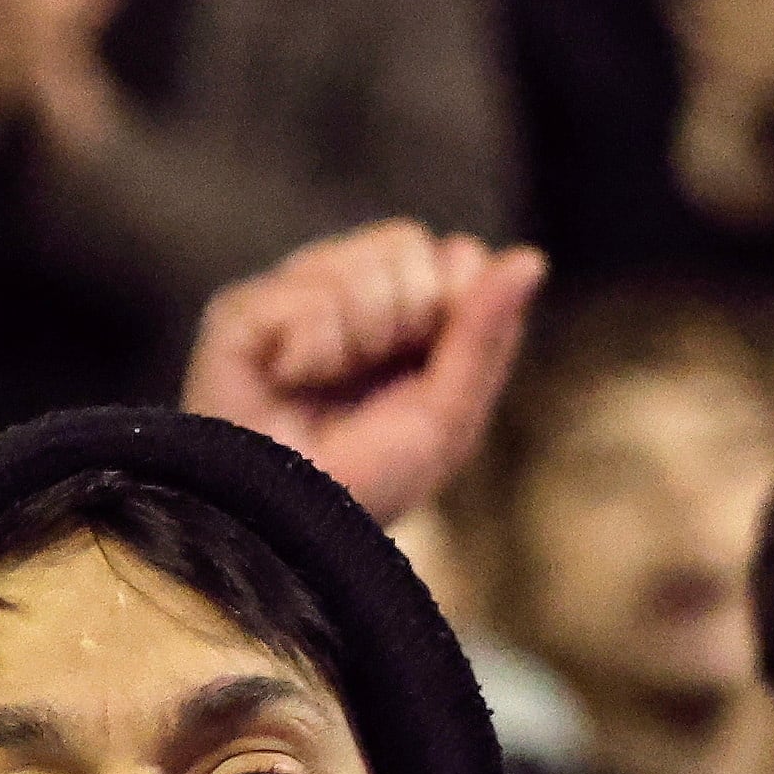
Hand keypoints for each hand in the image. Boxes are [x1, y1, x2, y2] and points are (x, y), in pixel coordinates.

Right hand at [183, 223, 547, 525]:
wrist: (289, 529)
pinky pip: (305, 293)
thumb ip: (484, 334)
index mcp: (405, 319)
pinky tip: (287, 380)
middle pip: (406, 244)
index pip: (453, 256)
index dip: (455, 299)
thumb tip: (531, 257)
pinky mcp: (242, 309)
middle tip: (370, 382)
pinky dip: (311, 348)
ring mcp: (293, 297)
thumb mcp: (448, 415)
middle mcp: (348, 296)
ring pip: (357, 262)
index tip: (432, 365)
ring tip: (322, 387)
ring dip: (357, 338)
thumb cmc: (369, 482)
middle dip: (406, 318)